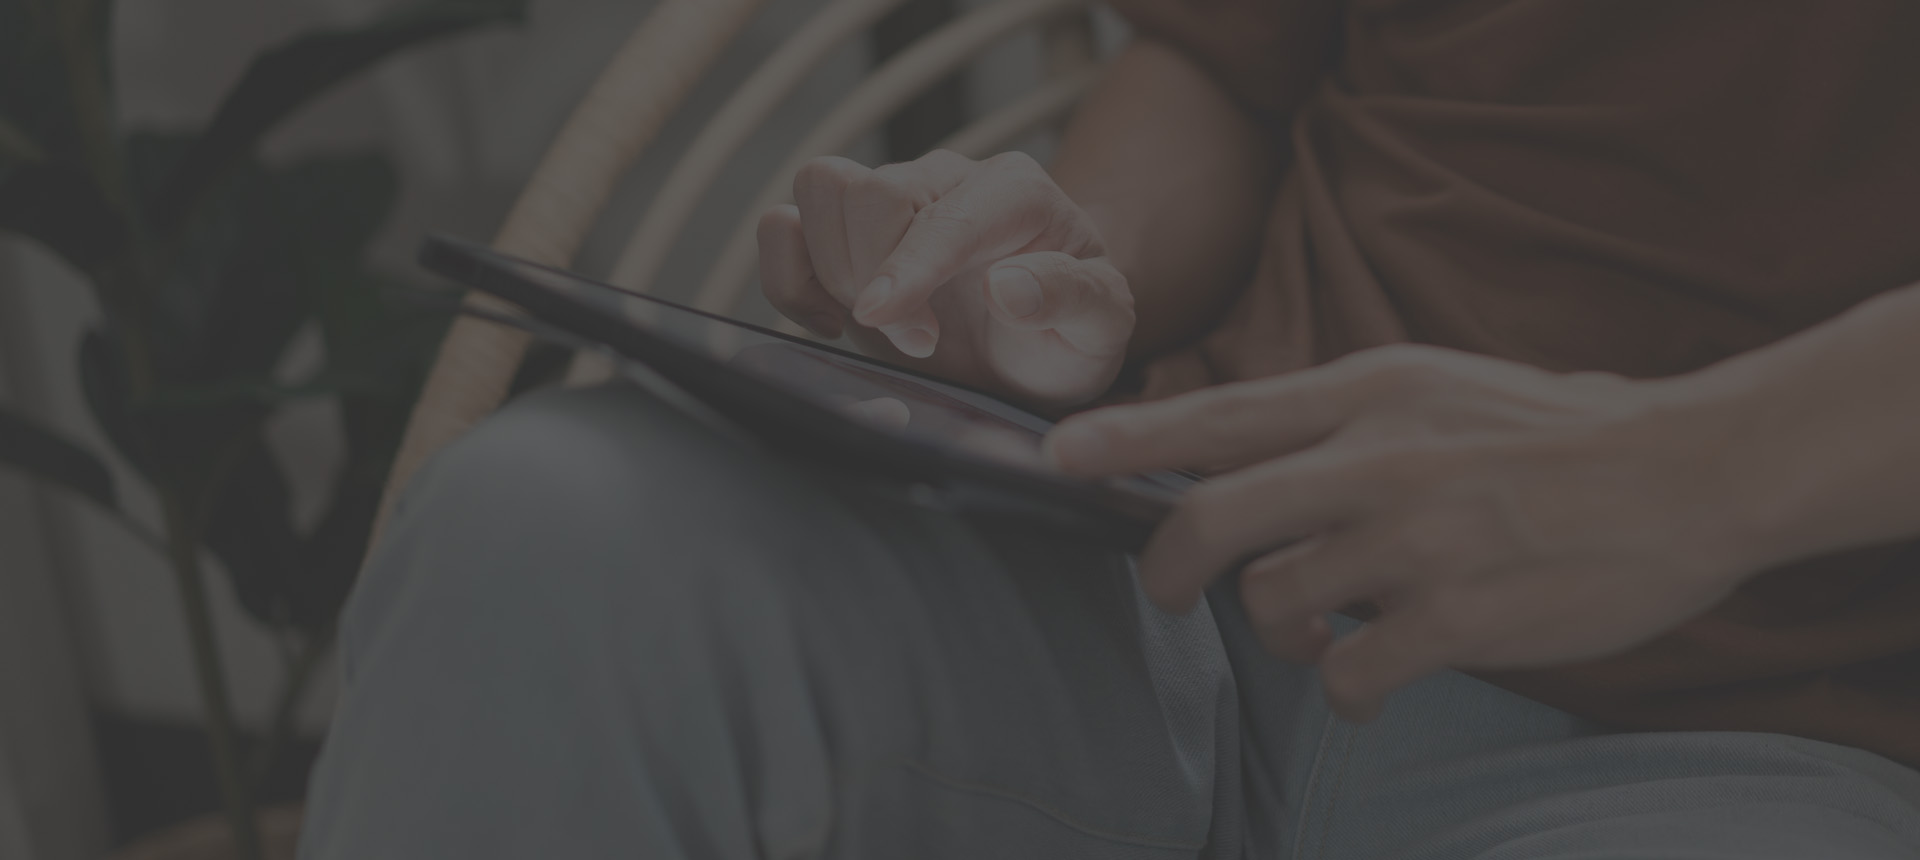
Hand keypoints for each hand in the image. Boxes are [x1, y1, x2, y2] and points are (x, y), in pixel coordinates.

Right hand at [757, 149, 1133, 407]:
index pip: (947, 212)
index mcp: (1017, 191)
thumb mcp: (1103, 327)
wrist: (1036, 353)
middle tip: (919, 345)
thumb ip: (1073, 299)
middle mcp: (947, 180)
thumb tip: (1011, 285)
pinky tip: (830, 322)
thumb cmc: (1070, 333)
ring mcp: (891, 201)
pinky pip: (783, 227)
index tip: (889, 320)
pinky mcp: (845, 237)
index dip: (910, 265)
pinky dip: (788, 277)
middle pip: (871, 190)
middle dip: (876, 276)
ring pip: (820, 189)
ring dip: (832, 270)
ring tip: (878, 327)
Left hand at [1045, 345, 1771, 720]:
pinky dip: (1342, 686)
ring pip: (1276, 604)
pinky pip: (1344, 673)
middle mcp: (1377, 460)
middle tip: (1167, 592)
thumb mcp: (1434, 387)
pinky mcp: (1455, 618)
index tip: (1057, 454)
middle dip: (1167, 567)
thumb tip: (1239, 457)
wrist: (1686, 475)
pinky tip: (1373, 672)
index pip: (1220, 415)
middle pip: (1215, 519)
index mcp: (1369, 393)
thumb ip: (1338, 419)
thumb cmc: (1553, 435)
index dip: (1126, 438)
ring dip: (1281, 630)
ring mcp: (1414, 542)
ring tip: (1327, 625)